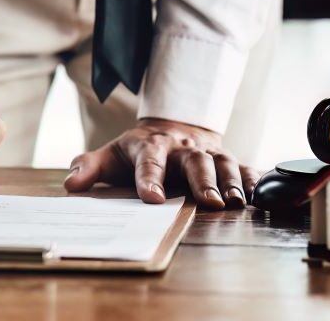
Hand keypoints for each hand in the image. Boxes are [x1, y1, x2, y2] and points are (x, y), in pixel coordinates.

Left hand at [64, 118, 258, 209]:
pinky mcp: (226, 157)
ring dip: (230, 182)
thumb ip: (90, 167)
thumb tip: (70, 184)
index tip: (151, 198)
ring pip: (222, 163)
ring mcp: (207, 151)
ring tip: (236, 203)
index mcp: (151, 146)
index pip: (149, 161)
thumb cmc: (139, 149)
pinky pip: (243, 165)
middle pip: (194, 161)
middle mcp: (182, 147)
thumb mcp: (112, 154)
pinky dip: (253, 179)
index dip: (149, 179)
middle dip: (202, 181)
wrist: (172, 125)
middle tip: (210, 203)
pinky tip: (259, 195)